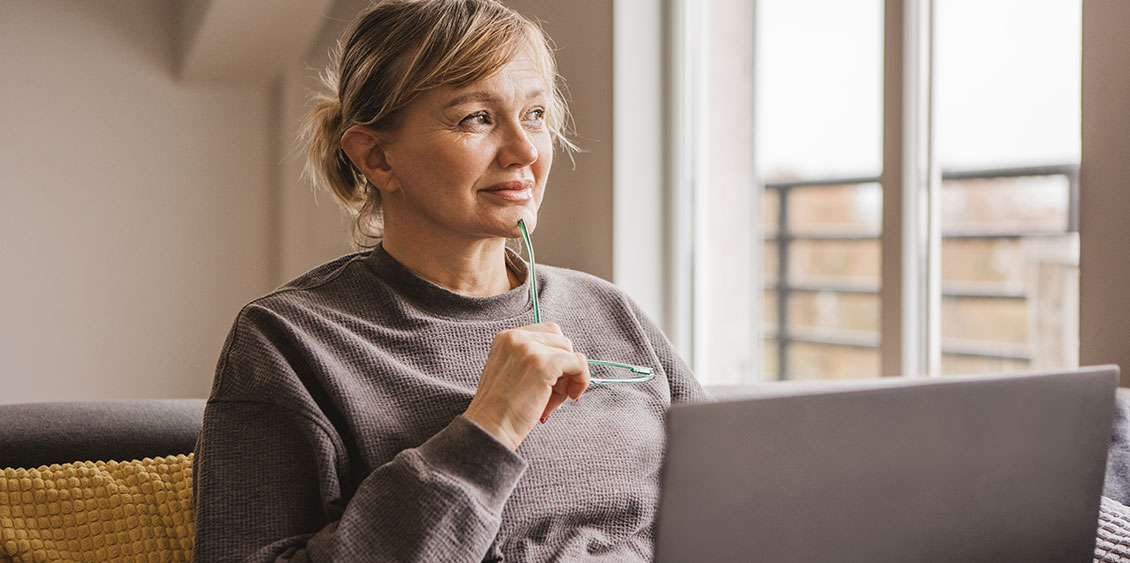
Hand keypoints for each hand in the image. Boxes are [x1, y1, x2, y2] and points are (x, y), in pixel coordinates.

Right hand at [463, 323, 590, 449]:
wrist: (490, 428)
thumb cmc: (501, 409)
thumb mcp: (511, 372)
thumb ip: (532, 359)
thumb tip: (569, 362)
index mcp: (506, 337)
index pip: (547, 333)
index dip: (555, 356)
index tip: (550, 379)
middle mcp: (516, 337)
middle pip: (561, 340)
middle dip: (563, 365)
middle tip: (552, 392)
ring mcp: (530, 349)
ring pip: (570, 352)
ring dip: (568, 377)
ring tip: (552, 398)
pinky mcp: (545, 364)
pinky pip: (579, 363)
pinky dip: (582, 380)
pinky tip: (571, 396)